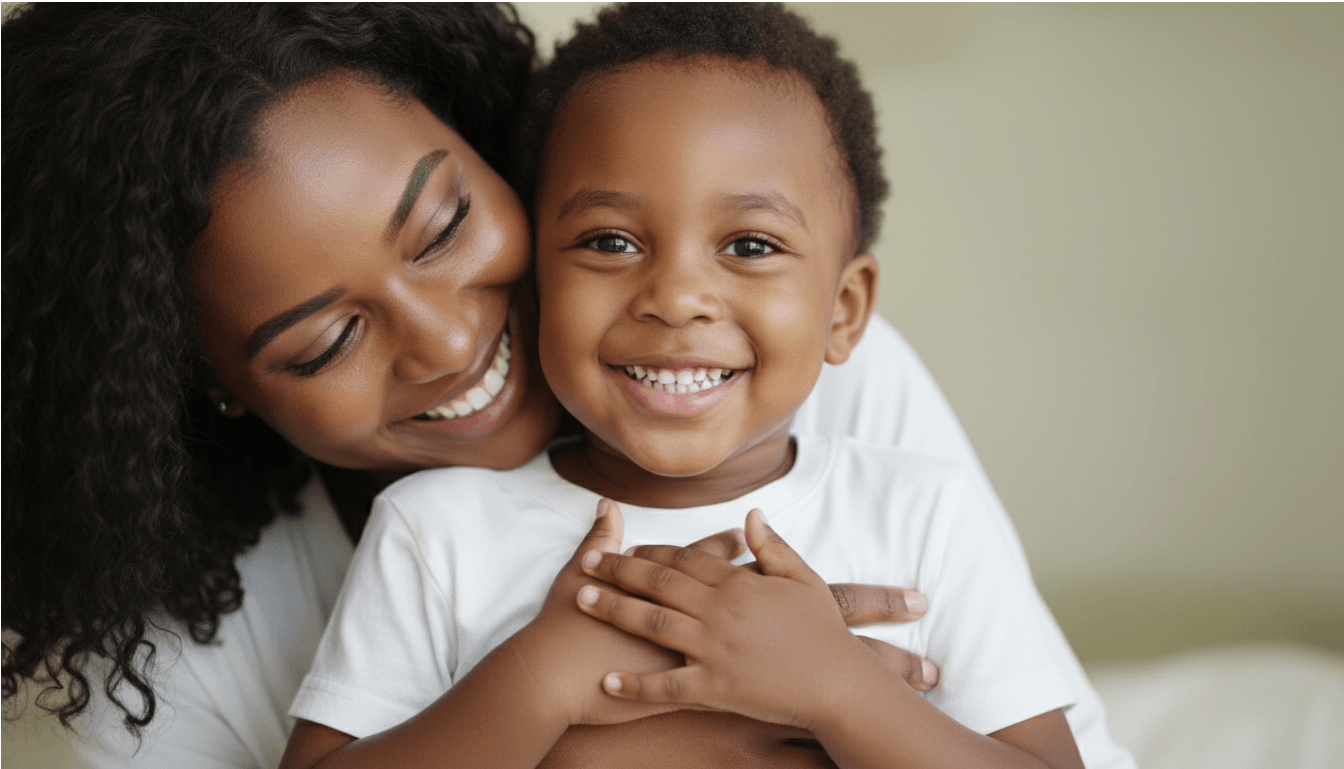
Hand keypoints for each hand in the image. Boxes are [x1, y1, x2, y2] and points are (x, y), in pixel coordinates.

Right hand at [511, 498, 744, 726]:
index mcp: (658, 589)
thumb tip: (608, 505)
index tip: (742, 533)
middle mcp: (680, 619)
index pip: (698, 560)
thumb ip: (599, 539)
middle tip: (767, 567)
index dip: (721, 546)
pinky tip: (753, 669)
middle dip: (747, 579)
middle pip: (723, 593)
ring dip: (748, 624)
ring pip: (730, 637)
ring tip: (769, 614)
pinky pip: (717, 680)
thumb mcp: (578, 574)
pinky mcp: (679, 688)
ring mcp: (683, 655)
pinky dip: (735, 673)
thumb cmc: (562, 625)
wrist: (551, 679)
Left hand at [575, 506, 898, 730]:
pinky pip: (666, 686)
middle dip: (618, 570)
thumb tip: (752, 514)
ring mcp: (714, 649)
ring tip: (581, 600)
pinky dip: (635, 684)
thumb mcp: (803, 579)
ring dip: (613, 610)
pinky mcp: (714, 687)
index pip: (685, 558)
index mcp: (738, 584)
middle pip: (658, 583)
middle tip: (586, 562)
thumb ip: (773, 546)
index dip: (651, 551)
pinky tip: (607, 680)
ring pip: (652, 624)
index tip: (625, 546)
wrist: (839, 683)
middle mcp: (719, 611)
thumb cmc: (824, 632)